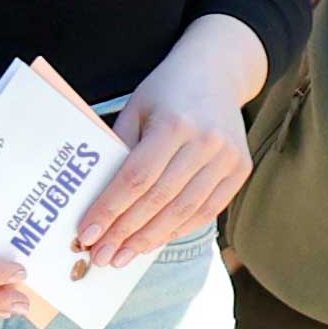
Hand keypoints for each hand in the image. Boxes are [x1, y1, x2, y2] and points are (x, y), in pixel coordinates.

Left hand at [75, 64, 255, 275]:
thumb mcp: (135, 109)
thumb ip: (119, 150)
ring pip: (184, 212)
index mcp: (175, 124)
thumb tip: (96, 204)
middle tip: (100, 257)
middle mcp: (206, 142)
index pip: (136, 178)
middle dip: (125, 233)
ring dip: (149, 240)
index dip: (110, 210)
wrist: (217, 71)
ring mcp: (228, 158)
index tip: (87, 235)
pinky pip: (207, 211)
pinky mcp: (240, 169)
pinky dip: (177, 229)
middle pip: (159, 200)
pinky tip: (153, 242)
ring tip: (122, 257)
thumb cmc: (167, 91)